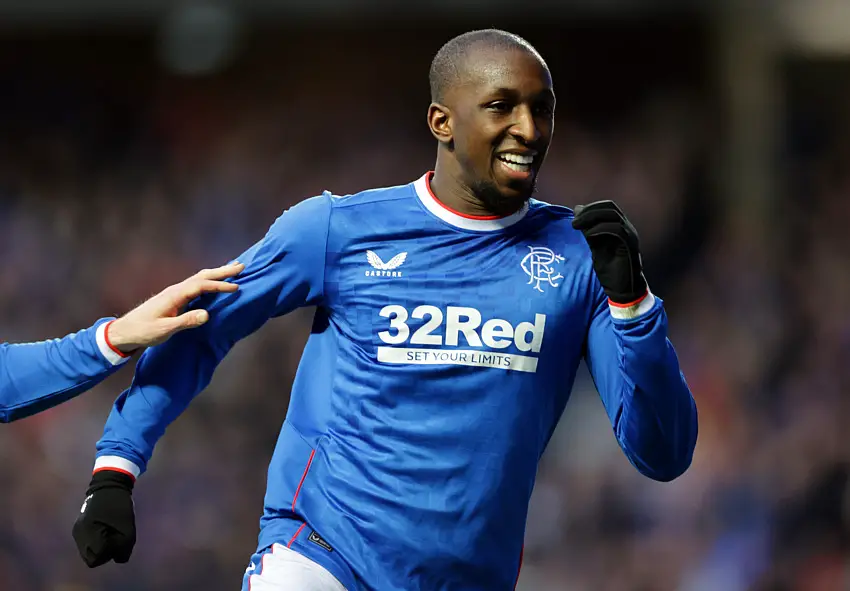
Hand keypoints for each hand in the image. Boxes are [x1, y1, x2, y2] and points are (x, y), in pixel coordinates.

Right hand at [72, 470, 135, 567]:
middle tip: (116, 536)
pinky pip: (88, 542)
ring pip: (89, 551)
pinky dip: (98, 540)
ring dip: (101, 546)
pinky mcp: (79, 527)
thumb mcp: (127, 528)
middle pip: (91, 557)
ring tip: (111, 531)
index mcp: (88, 532)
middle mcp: (78, 534)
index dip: (110, 552)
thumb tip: (118, 558)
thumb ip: (124, 547)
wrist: (109, 485)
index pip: (96, 558)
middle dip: (105, 552)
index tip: (117, 538)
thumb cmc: (119, 505)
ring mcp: (77, 530)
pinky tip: (106, 528)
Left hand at [107, 261, 244, 353]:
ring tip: (232, 269)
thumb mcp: (165, 329)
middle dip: (222, 271)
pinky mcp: (175, 299)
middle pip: (202, 276)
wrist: (125, 331)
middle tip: (241, 266)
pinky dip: (209, 281)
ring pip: (199, 279)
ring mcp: (175, 293)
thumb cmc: (144, 331)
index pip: (201, 286)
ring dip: (216, 273)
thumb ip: (186, 321)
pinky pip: (196, 286)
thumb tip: (207, 314)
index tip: (236, 288)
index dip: (219, 286)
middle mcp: (176, 290)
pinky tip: (214, 283)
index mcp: (174, 295)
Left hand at [571, 200, 647, 304]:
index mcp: (621, 227)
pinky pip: (617, 230)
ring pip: (613, 216)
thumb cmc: (609, 270)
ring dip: (591, 218)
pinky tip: (588, 236)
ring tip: (577, 226)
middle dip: (589, 211)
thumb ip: (589, 231)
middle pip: (610, 207)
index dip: (590, 207)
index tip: (575, 216)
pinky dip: (600, 229)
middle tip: (574, 221)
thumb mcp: (595, 247)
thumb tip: (577, 212)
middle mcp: (628, 228)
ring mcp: (630, 236)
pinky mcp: (630, 247)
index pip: (607, 206)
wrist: (623, 290)